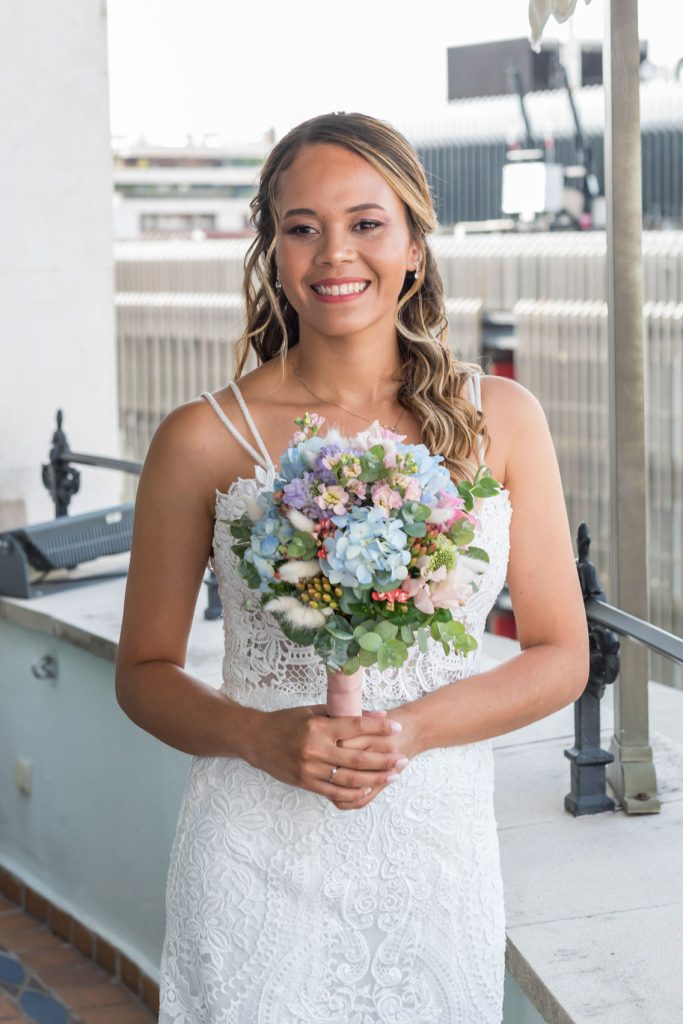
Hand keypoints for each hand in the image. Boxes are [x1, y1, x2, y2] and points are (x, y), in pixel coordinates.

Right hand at [246, 704, 408, 811]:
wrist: (256, 740)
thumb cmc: (286, 721)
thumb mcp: (313, 711)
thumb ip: (342, 713)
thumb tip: (374, 714)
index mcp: (318, 727)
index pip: (355, 726)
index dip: (378, 728)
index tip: (397, 727)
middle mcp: (315, 749)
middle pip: (357, 758)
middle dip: (384, 760)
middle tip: (403, 759)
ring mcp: (310, 769)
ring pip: (349, 778)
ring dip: (375, 778)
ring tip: (393, 775)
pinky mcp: (305, 783)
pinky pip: (334, 792)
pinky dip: (353, 792)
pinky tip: (369, 788)